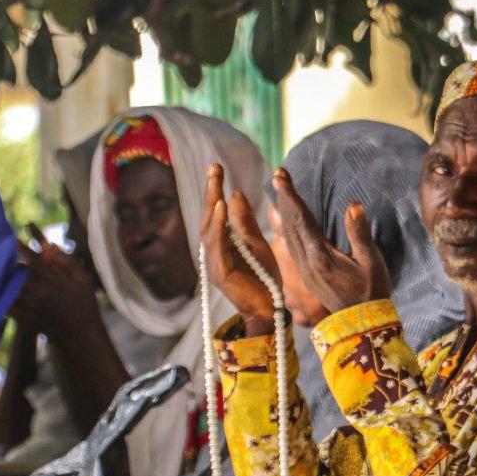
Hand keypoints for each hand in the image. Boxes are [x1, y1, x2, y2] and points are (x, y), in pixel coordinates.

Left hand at [10, 233, 98, 336]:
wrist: (81, 336)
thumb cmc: (86, 306)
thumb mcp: (84, 281)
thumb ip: (68, 262)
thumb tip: (51, 246)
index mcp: (54, 282)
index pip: (34, 262)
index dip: (22, 249)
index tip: (12, 239)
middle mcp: (40, 294)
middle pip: (16, 275)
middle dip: (7, 265)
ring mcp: (31, 307)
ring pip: (10, 290)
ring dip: (2, 280)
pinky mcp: (26, 319)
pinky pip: (8, 306)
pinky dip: (2, 297)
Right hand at [200, 164, 279, 332]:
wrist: (269, 308)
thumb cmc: (263, 278)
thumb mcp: (257, 242)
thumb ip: (245, 221)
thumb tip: (235, 193)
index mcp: (221, 244)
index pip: (215, 213)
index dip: (214, 190)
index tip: (217, 167)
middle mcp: (213, 252)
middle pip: (208, 218)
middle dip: (210, 192)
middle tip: (214, 167)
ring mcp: (214, 263)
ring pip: (209, 230)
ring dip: (211, 206)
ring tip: (216, 185)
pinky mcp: (221, 273)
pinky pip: (217, 246)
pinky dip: (218, 226)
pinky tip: (221, 209)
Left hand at [271, 167, 390, 311]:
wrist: (361, 324)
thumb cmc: (371, 292)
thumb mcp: (371, 262)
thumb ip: (359, 233)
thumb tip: (353, 205)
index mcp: (321, 257)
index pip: (301, 219)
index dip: (290, 195)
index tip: (280, 176)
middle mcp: (307, 262)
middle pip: (290, 224)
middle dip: (283, 198)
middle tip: (277, 175)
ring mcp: (304, 271)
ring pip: (288, 235)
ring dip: (283, 212)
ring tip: (279, 192)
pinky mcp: (306, 276)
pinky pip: (291, 246)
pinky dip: (286, 228)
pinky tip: (284, 222)